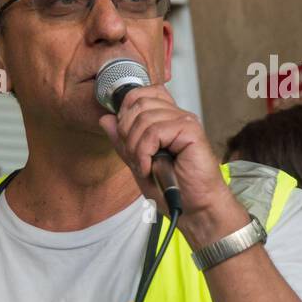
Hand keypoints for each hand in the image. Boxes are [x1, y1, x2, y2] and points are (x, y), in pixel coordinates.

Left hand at [98, 84, 243, 246]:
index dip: (126, 110)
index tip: (126, 137)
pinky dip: (145, 152)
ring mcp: (185, 121)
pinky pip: (155, 131)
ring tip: (145, 165)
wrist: (196, 208)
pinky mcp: (191, 130)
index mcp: (166, 119)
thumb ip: (123, 141)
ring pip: (144, 117)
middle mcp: (176, 116)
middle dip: (127, 132)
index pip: (141, 93)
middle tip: (136, 157)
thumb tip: (106, 119)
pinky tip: (150, 167)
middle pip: (138, 102)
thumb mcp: (138, 163)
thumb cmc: (173, 188)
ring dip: (136, 147)